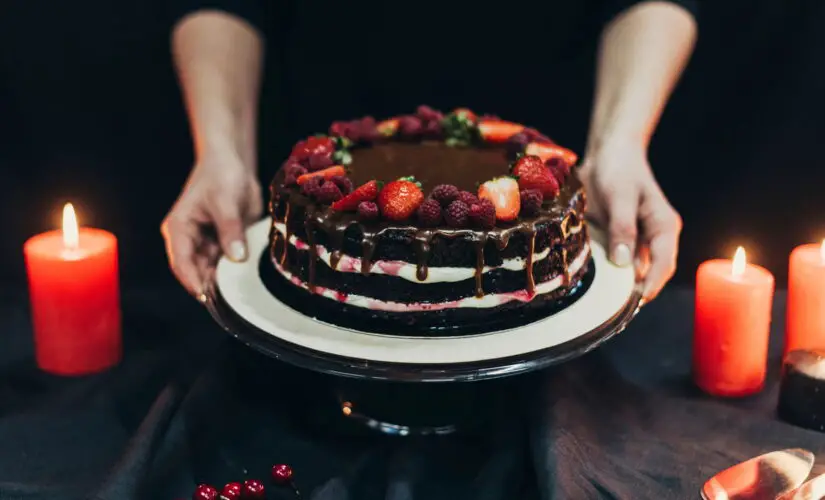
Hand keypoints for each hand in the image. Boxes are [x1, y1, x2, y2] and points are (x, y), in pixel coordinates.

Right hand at [161, 150, 262, 295]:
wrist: (233, 163)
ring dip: (224, 282)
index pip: (181, 261)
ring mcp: (204, 244)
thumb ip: (231, 230)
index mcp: (179, 228)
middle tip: (230, 303)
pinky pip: (225, 264)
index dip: (192, 280)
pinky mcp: (220, 244)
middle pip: (195, 271)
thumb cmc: (222, 175)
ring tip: (240, 296)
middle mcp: (188, 240)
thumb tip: (236, 258)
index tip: (206, 296)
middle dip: (210, 287)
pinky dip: (233, 273)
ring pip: (211, 271)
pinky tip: (246, 283)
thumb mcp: (226, 201)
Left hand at [579, 141, 681, 300]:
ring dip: (621, 287)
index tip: (637, 301)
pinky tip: (594, 286)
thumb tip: (624, 263)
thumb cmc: (619, 169)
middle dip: (637, 292)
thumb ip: (623, 228)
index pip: (664, 262)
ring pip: (634, 272)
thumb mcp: (620, 195)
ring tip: (603, 307)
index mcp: (664, 226)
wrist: (610, 152)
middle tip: (615, 313)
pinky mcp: (622, 240)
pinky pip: (618, 263)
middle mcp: (655, 237)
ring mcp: (639, 240)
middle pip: (651, 273)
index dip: (652, 284)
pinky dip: (609, 274)